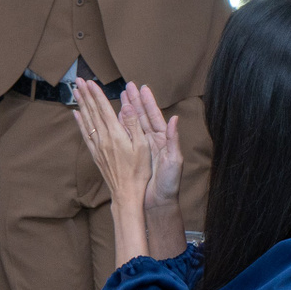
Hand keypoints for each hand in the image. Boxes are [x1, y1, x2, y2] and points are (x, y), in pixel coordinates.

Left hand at [74, 79, 152, 208]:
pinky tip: (76, 115)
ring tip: (75, 92)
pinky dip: (80, 122)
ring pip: (87, 121)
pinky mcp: (96, 154)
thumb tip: (127, 105)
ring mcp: (98, 146)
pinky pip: (85, 134)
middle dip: (85, 95)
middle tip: (77, 81)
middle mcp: (103, 138)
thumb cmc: (139, 171)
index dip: (97, 94)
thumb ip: (134, 124)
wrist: (127, 193)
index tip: (90, 82)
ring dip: (81, 104)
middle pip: (92, 112)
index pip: (103, 109)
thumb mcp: (142, 146)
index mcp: (116, 134)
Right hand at [119, 83, 181, 210]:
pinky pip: (126, 137)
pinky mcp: (135, 156)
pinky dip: (120, 126)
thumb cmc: (169, 184)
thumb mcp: (174, 161)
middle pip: (142, 116)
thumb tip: (175, 119)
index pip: (154, 117)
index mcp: (163, 140)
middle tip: (128, 86)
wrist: (158, 203)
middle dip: (136, 101)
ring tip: (120, 96)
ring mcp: (143, 148)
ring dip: (127, 110)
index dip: (148, 102)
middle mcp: (153, 141)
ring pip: (133, 125)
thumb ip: (174, 140)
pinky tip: (114, 117)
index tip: (142, 88)